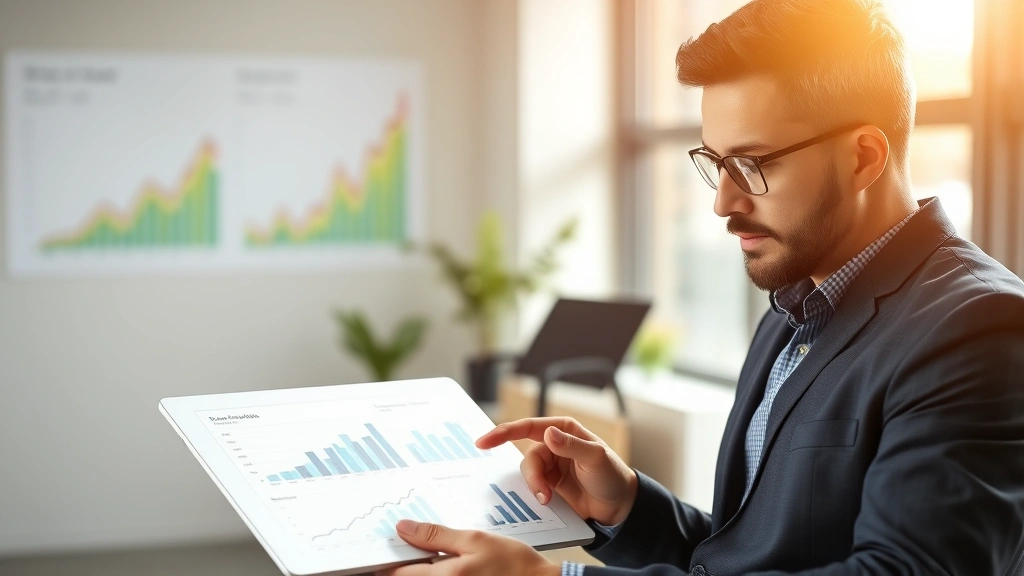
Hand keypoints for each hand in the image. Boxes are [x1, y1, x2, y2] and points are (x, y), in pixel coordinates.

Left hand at [376, 520, 557, 575]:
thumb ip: (437, 536)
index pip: (398, 572)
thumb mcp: (475, 539)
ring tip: (427, 555)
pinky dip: (432, 574)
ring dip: (417, 570)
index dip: (388, 558)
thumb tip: (404, 529)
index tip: (386, 547)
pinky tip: (444, 566)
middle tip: (405, 547)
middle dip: (401, 565)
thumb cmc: (513, 564)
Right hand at [476, 417, 637, 525]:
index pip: (528, 427)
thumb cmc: (612, 476)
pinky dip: (536, 495)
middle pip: (528, 458)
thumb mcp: (596, 458)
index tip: (483, 443)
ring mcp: (550, 466)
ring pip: (528, 474)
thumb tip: (549, 434)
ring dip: (535, 488)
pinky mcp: (549, 485)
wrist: (619, 507)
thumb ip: (572, 446)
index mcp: (563, 430)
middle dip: (533, 477)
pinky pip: (532, 487)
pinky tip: (545, 503)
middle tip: (544, 494)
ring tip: (548, 500)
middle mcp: (553, 445)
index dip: (503, 432)